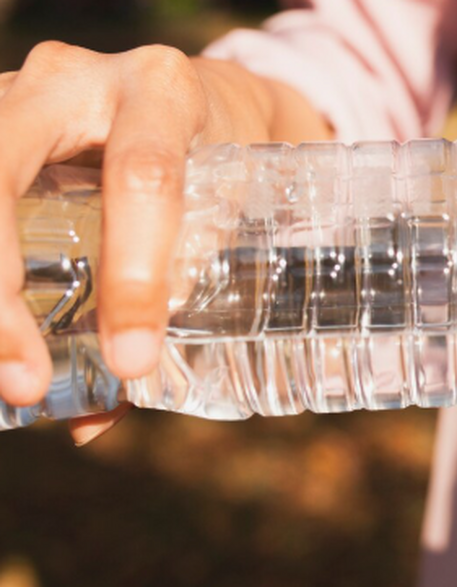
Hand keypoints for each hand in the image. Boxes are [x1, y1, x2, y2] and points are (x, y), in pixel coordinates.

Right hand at [0, 42, 328, 442]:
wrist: (201, 99)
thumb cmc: (218, 162)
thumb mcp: (220, 216)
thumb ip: (170, 300)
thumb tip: (93, 420)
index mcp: (162, 94)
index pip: (143, 178)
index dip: (134, 273)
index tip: (132, 361)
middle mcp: (75, 80)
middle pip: (2, 170)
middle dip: (0, 286)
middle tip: (24, 380)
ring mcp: (14, 93)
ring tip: (4, 373)